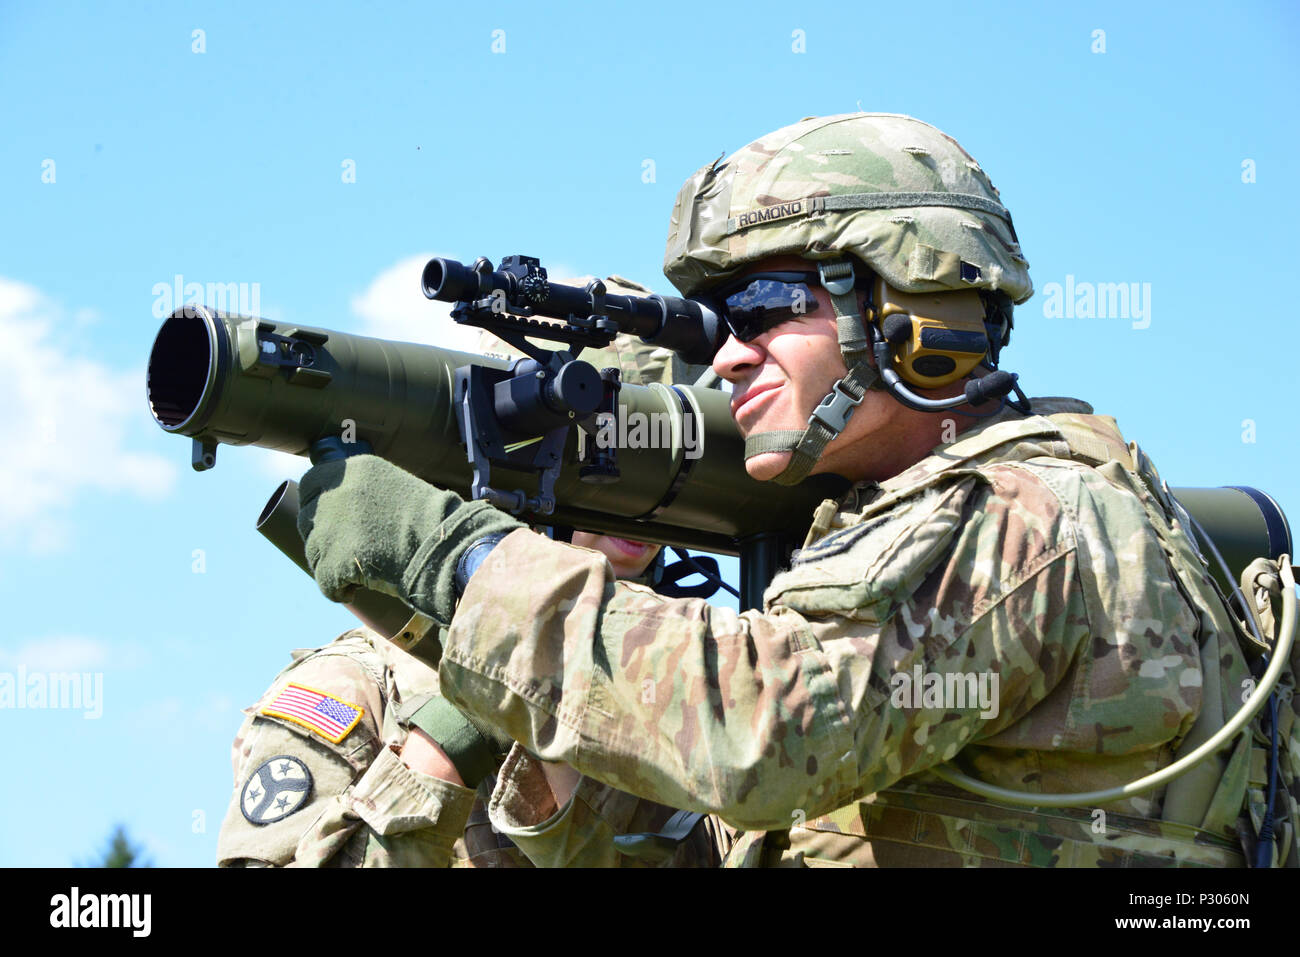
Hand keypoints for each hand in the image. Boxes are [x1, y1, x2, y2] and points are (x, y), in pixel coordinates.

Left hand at [296, 454, 522, 624]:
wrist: (446, 546)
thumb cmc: (431, 521)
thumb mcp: (393, 487)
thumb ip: (363, 492)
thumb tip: (340, 512)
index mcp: (353, 469)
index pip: (311, 484)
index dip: (317, 507)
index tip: (332, 523)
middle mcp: (336, 493)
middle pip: (307, 519)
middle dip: (322, 538)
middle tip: (347, 552)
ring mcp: (331, 527)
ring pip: (313, 552)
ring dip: (331, 564)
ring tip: (359, 572)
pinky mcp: (334, 560)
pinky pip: (325, 582)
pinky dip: (339, 590)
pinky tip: (357, 589)